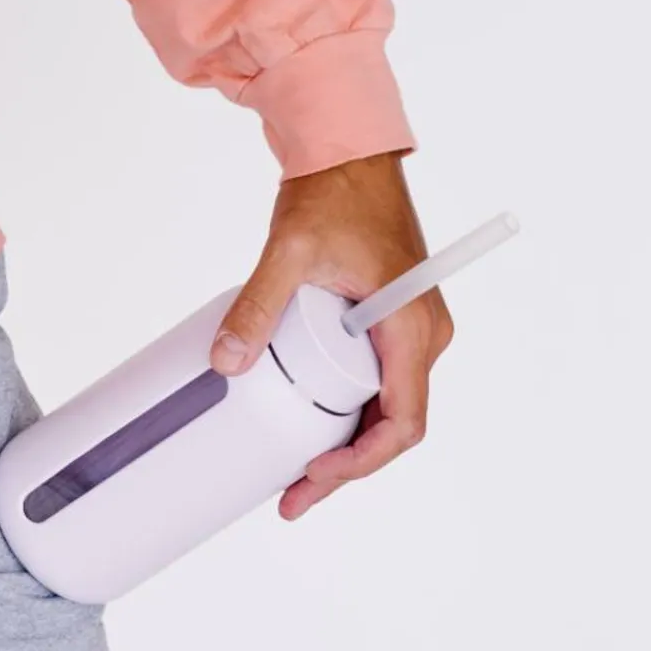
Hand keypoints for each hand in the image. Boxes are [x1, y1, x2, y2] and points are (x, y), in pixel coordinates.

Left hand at [209, 151, 453, 519]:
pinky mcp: (392, 320)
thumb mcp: (290, 253)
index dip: (359, 465)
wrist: (348, 154)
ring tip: (298, 474)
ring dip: (350, 445)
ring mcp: (411, 329)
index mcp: (410, 326)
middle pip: (394, 425)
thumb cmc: (333, 195)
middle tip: (292, 495)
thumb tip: (227, 360)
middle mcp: (423, 334)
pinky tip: (315, 428)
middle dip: (346, 468)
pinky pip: (380, 381)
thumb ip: (258, 306)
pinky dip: (350, 412)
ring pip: (388, 407)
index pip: (402, 423)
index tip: (312, 480)